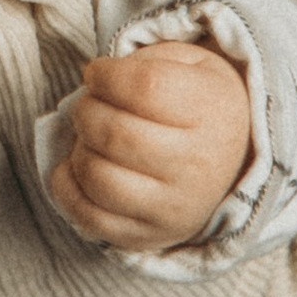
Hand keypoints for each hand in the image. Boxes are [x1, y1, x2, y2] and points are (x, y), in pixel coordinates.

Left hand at [49, 40, 252, 251]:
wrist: (229, 164)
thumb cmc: (196, 105)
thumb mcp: (189, 65)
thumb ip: (145, 61)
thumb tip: (96, 81)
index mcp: (214, 112)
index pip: (144, 87)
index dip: (105, 75)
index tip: (98, 74)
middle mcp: (199, 166)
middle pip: (113, 132)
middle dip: (86, 110)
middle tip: (91, 105)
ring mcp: (173, 208)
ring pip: (97, 175)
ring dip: (79, 148)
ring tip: (91, 138)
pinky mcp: (147, 236)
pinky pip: (87, 216)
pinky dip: (67, 186)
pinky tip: (80, 166)